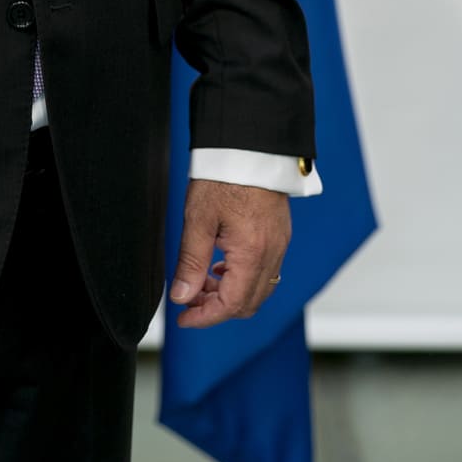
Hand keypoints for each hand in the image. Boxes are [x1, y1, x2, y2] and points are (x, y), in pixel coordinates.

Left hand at [169, 179, 290, 329]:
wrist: (249, 144)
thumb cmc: (224, 175)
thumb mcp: (198, 219)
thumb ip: (190, 262)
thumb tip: (181, 295)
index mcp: (252, 254)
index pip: (231, 305)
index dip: (205, 317)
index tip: (184, 317)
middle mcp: (272, 254)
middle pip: (248, 303)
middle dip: (217, 308)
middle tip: (189, 299)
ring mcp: (279, 245)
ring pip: (258, 289)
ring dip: (230, 294)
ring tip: (201, 281)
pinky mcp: (279, 235)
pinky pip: (265, 271)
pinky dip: (242, 278)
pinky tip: (222, 265)